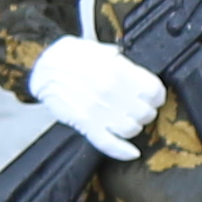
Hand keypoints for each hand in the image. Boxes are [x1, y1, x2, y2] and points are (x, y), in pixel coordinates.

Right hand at [27, 36, 164, 160]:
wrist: (43, 67)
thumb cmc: (71, 55)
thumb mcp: (102, 48)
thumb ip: (123, 61)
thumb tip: (136, 70)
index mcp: (119, 71)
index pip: (155, 91)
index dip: (157, 96)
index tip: (154, 97)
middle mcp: (112, 92)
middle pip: (146, 112)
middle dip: (147, 111)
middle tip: (141, 108)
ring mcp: (99, 111)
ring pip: (132, 129)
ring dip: (134, 127)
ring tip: (130, 121)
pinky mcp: (85, 125)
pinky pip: (109, 144)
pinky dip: (122, 151)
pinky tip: (132, 153)